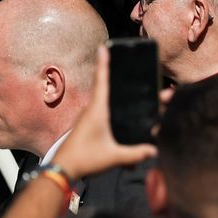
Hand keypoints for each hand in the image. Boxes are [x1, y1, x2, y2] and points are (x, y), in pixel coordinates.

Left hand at [52, 46, 157, 180]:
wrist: (62, 170)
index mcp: (97, 111)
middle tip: (155, 88)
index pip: (102, 82)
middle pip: (113, 93)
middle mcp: (92, 111)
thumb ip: (135, 154)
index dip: (104, 64)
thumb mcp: (113, 157)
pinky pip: (106, 119)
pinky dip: (119, 123)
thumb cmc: (84, 160)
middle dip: (134, 89)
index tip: (104, 47)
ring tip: (148, 108)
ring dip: (126, 106)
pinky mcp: (89, 128)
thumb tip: (154, 150)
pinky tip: (131, 138)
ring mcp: (89, 119)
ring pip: (110, 107)